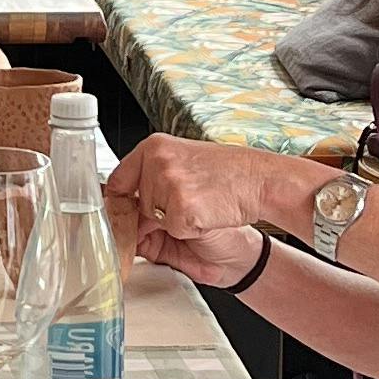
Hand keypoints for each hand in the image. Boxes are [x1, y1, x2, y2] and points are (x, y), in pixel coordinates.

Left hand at [105, 133, 261, 265]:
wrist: (261, 182)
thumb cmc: (229, 176)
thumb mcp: (184, 166)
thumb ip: (152, 181)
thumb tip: (121, 205)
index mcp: (154, 147)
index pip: (117, 180)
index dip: (119, 203)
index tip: (120, 214)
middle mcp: (157, 161)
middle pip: (135, 205)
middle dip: (155, 215)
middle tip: (189, 203)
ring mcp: (168, 183)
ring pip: (153, 220)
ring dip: (175, 223)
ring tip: (202, 205)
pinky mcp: (182, 207)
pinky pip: (174, 231)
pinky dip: (190, 231)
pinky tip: (207, 214)